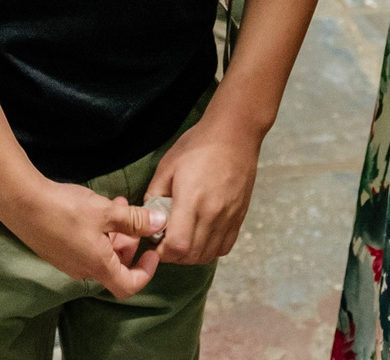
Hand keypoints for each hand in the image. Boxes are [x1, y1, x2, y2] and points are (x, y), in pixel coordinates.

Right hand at [0, 175, 161, 298]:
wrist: (21, 202)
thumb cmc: (65, 209)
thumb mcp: (106, 211)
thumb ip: (135, 220)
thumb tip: (161, 223)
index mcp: (98, 266)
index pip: (129, 286)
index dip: (146, 271)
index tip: (151, 250)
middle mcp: (83, 270)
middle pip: (115, 267)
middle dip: (130, 243)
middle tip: (135, 219)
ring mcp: (68, 261)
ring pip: (101, 253)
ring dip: (114, 233)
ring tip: (117, 205)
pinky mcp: (56, 250)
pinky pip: (85, 247)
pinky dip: (98, 231)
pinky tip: (97, 207)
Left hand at [142, 110, 263, 263]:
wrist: (235, 134)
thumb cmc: (198, 146)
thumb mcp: (167, 165)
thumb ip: (155, 194)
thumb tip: (149, 216)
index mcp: (191, 200)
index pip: (177, 246)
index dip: (162, 251)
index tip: (154, 242)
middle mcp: (213, 214)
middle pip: (192, 256)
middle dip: (174, 255)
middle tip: (165, 241)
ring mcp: (229, 218)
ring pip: (208, 255)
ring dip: (191, 255)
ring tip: (182, 239)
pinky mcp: (239, 217)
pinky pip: (224, 247)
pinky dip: (210, 249)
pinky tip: (201, 236)